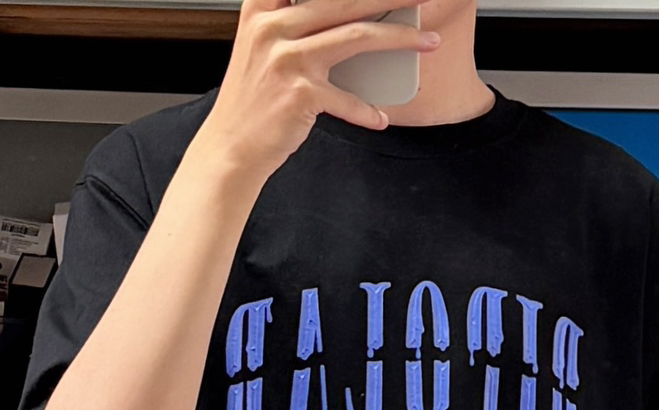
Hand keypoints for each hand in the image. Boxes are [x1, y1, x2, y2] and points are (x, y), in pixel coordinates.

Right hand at [198, 0, 439, 176]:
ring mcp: (287, 59)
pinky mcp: (300, 95)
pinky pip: (347, 99)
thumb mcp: (263, 44)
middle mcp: (273, 26)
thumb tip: (352, 14)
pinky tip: (381, 117)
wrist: (231, 147)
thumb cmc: (253, 99)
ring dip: (400, 39)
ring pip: (356, 36)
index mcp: (264, 6)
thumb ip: (294, 21)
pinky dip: (367, 110)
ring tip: (428, 41)